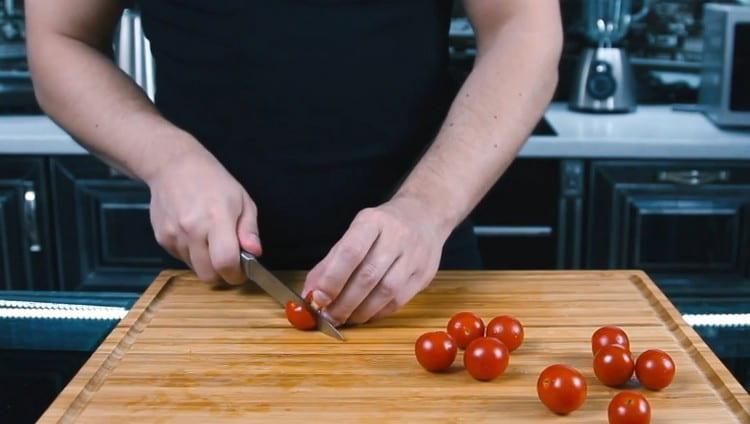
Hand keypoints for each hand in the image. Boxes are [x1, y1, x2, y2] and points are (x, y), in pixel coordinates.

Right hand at [146, 147, 261, 283]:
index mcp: (217, 219)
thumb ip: (249, 229)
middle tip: (227, 261)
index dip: (236, 274)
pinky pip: (181, 258)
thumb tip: (255, 253)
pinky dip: (191, 254)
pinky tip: (194, 234)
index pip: (225, 262)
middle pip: (207, 275)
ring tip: (210, 240)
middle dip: (221, 274)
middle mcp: (193, 230)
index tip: (241, 272)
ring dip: (205, 263)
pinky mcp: (162, 238)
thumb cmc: (213, 181)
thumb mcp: (242, 200)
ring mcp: (174, 235)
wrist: (173, 166)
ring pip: (194, 268)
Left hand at [302, 195, 452, 324]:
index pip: (351, 252)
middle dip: (344, 302)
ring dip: (361, 311)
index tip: (317, 299)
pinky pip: (399, 301)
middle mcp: (397, 236)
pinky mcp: (424, 274)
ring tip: (344, 318)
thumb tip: (311, 293)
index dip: (332, 279)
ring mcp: (415, 256)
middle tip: (327, 317)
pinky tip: (365, 314)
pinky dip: (377, 313)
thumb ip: (331, 262)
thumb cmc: (382, 228)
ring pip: (386, 291)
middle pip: (368, 275)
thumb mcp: (355, 233)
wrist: (424, 215)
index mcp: (373, 221)